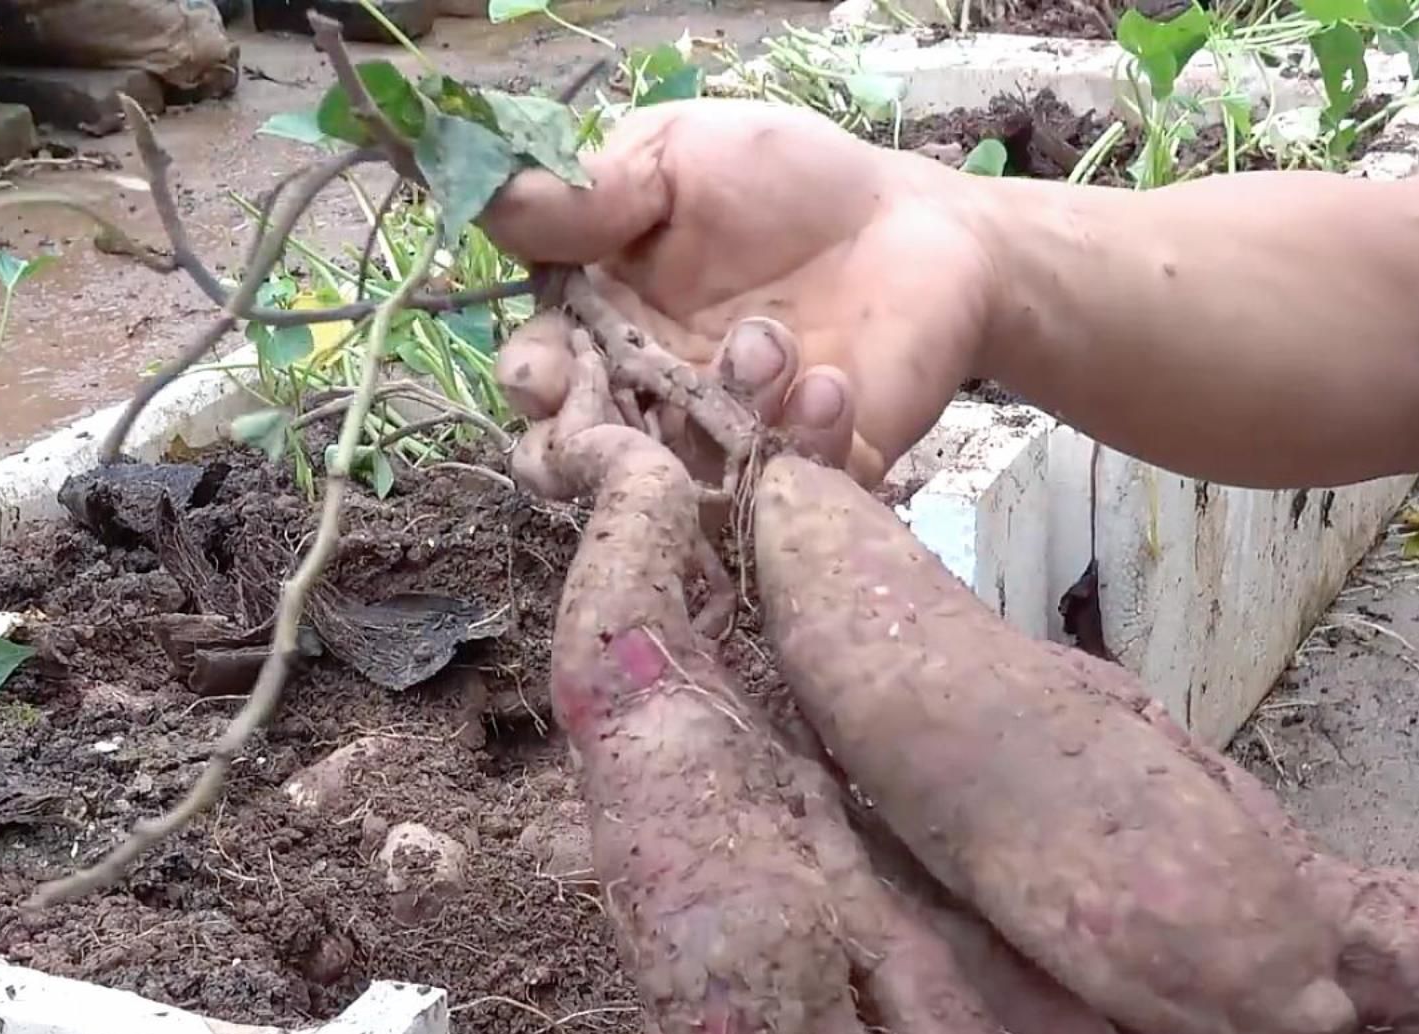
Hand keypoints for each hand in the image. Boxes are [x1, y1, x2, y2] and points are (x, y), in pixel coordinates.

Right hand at [482, 99, 996, 487]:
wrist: (922, 225)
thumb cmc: (792, 182)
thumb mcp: (681, 153)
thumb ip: (595, 187)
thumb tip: (496, 201)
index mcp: (606, 324)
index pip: (538, 375)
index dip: (530, 382)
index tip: (543, 371)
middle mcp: (653, 400)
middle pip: (581, 461)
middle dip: (582, 454)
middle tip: (619, 425)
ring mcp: (726, 448)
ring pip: (677, 485)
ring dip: (715, 415)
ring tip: (773, 342)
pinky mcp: (804, 479)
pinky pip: (780, 496)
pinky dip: (801, 437)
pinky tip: (831, 380)